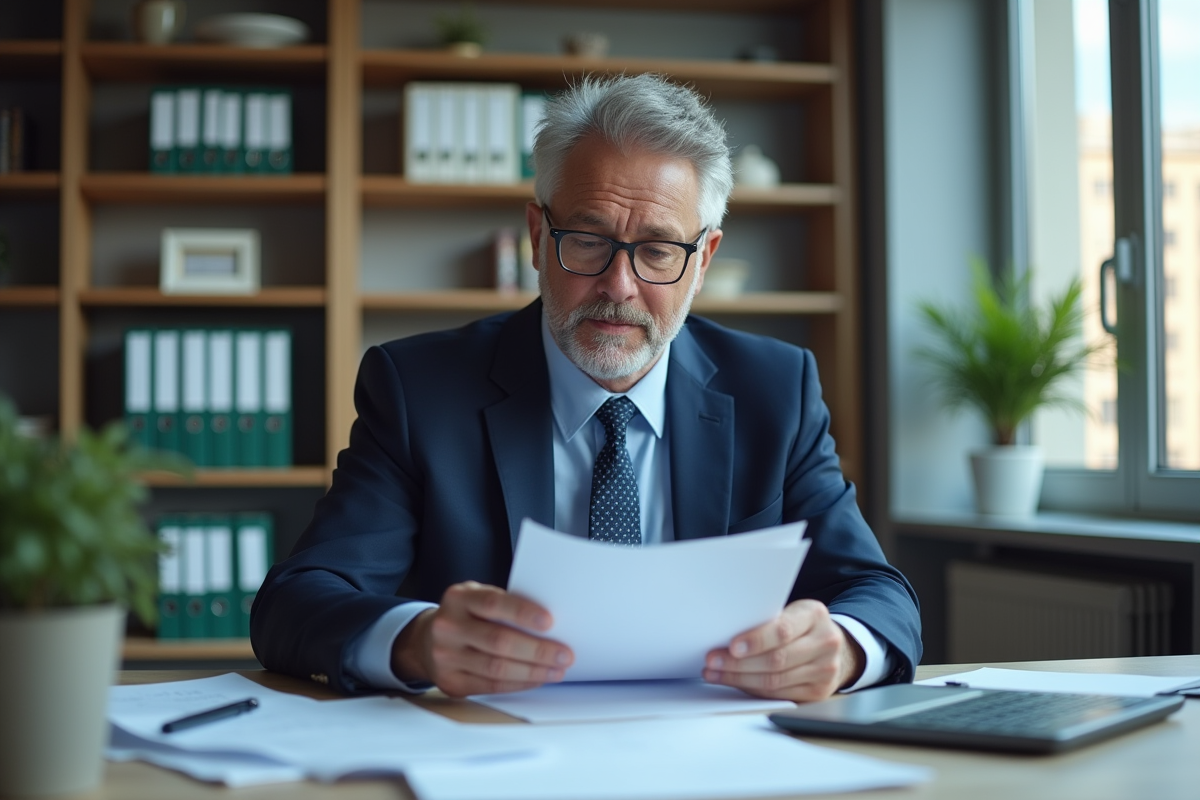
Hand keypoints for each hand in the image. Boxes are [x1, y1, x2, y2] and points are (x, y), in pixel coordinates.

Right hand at [390, 581, 573, 697]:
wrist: (425, 641)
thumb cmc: (465, 616)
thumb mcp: (477, 598)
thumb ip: (504, 606)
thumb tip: (549, 625)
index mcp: (458, 598)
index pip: (494, 603)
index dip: (523, 613)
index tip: (550, 622)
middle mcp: (448, 626)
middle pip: (498, 641)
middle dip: (537, 650)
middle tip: (564, 654)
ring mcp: (446, 656)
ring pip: (496, 668)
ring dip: (533, 671)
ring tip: (557, 669)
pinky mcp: (450, 682)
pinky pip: (491, 686)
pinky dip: (518, 683)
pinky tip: (536, 679)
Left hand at [703, 599, 864, 701]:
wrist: (831, 644)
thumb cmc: (800, 625)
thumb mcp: (790, 612)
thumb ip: (767, 620)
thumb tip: (725, 634)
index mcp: (815, 615)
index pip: (782, 631)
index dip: (755, 641)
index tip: (731, 647)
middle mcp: (825, 642)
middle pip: (776, 660)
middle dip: (738, 663)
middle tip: (713, 662)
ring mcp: (825, 670)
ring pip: (775, 681)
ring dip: (739, 679)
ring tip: (716, 674)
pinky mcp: (819, 692)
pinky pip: (779, 694)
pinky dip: (752, 689)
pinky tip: (735, 682)